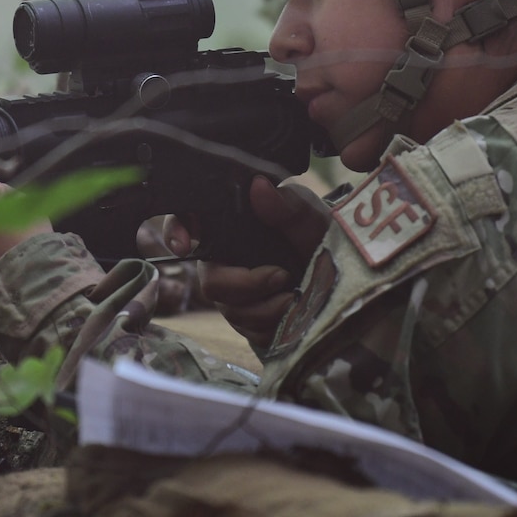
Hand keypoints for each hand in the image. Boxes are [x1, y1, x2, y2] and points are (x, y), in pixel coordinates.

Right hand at [159, 178, 330, 352]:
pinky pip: (248, 330)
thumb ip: (285, 206)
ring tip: (296, 296)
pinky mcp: (247, 319)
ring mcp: (233, 292)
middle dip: (247, 285)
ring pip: (230, 309)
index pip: (186, 221)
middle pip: (211, 280)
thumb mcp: (310, 218)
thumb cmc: (319, 237)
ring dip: (267, 309)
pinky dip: (272, 325)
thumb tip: (258, 186)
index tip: (183, 245)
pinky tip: (292, 313)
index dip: (176, 231)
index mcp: (232, 225)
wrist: (340, 277)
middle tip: (282, 277)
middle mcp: (224, 258)